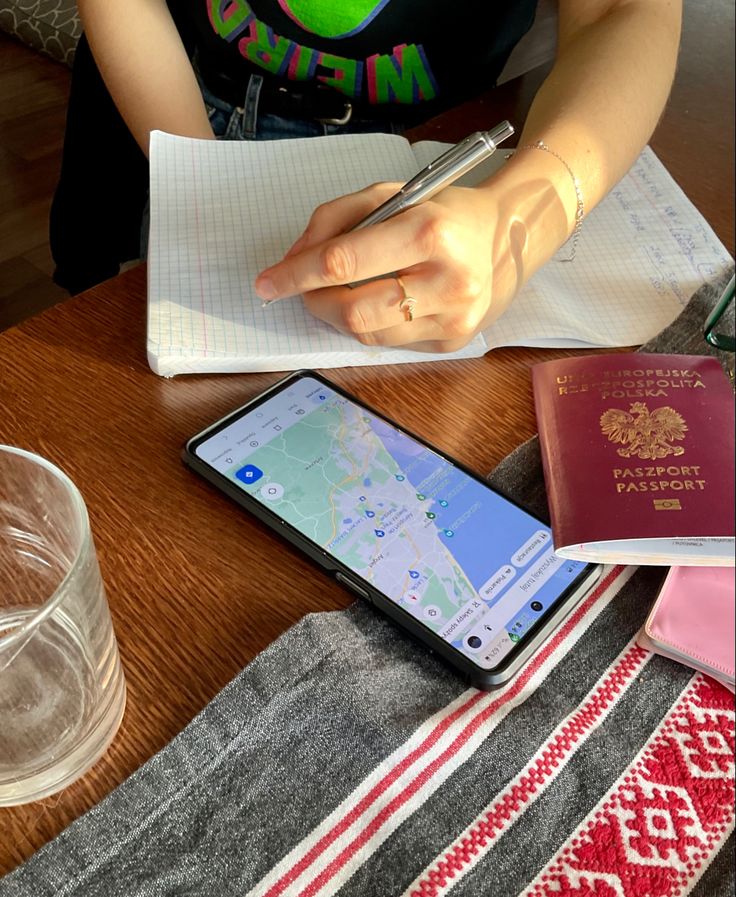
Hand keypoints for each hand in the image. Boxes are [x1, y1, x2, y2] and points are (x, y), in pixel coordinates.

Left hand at [254, 180, 526, 352]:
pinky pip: (390, 342)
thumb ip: (336, 220)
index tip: (267, 282)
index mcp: (429, 232)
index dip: (296, 275)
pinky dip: (370, 324)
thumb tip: (293, 260)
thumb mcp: (390, 194)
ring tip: (341, 292)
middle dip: (315, 301)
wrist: (506, 238)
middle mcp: (447, 281)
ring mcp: (453, 318)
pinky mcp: (453, 341)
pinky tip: (378, 302)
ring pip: (368, 334)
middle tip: (304, 290)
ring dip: (339, 315)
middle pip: (352, 311)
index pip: (344, 263)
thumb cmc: (441, 212)